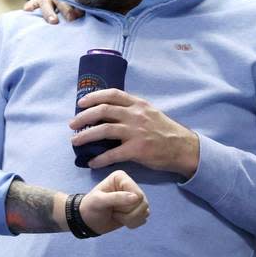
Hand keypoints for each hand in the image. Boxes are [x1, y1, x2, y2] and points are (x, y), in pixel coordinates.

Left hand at [70, 89, 199, 176]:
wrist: (183, 148)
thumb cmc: (165, 131)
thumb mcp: (150, 113)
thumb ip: (132, 110)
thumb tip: (109, 111)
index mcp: (138, 104)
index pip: (112, 94)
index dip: (93, 97)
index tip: (81, 103)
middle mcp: (135, 115)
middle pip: (103, 111)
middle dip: (83, 117)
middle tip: (72, 124)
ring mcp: (136, 132)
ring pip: (104, 130)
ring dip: (85, 136)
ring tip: (75, 141)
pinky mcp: (137, 149)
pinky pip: (113, 154)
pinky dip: (100, 158)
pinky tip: (92, 162)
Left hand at [79, 170, 149, 233]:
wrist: (88, 221)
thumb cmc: (90, 207)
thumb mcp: (99, 201)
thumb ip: (116, 198)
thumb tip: (137, 198)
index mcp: (121, 177)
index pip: (137, 194)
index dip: (126, 204)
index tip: (110, 204)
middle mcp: (130, 185)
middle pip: (143, 203)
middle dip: (127, 213)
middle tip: (113, 211)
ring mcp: (135, 198)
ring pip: (145, 212)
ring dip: (129, 219)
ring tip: (116, 215)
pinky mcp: (137, 209)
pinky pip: (144, 218)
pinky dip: (133, 223)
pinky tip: (122, 220)